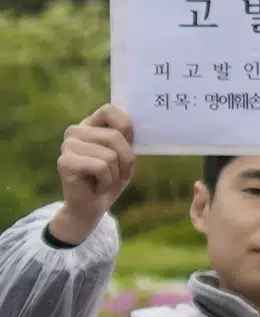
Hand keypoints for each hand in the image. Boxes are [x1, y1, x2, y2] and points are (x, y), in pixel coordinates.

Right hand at [49, 104, 135, 243]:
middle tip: (115, 174)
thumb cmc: (110, 180)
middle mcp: (75, 131)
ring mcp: (68, 145)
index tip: (127, 145)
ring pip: (111, 154)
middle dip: (126, 160)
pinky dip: (106, 181)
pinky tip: (96, 186)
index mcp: (90, 125)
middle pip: (116, 136)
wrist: (92, 207)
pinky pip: (101, 166)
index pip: (110, 109)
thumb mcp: (125, 156)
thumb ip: (127, 137)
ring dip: (115, 174)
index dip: (126, 127)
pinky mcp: (65, 162)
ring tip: (104, 180)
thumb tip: (136, 118)